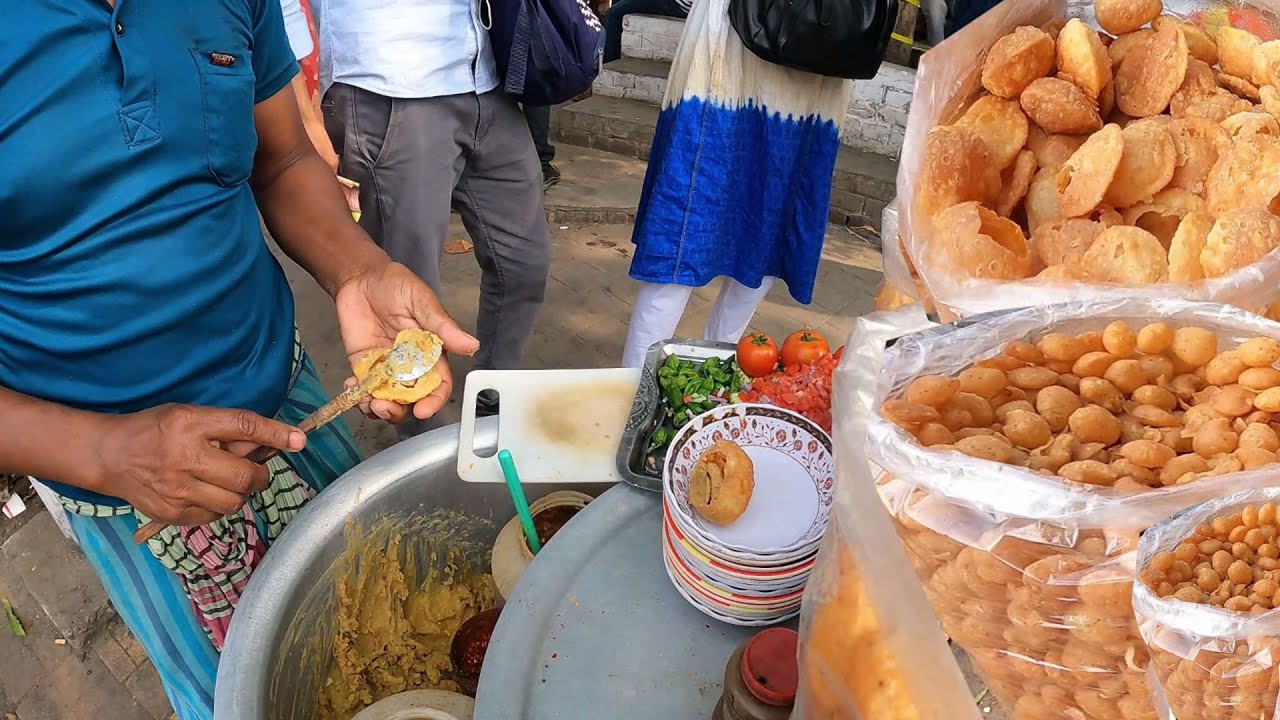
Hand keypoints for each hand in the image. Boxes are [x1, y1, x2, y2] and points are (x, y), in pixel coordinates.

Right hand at [93, 405, 305, 525]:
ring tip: (228, 483)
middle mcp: (185, 457)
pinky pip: (214, 515)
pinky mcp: (172, 513)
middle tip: (255, 471)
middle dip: (260, 475)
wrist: (109, 456)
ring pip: (234, 501)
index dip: (276, 434)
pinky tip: (207, 493)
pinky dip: (219, 506)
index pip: (244, 426)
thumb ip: (226, 429)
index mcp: (191, 424)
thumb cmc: (155, 430)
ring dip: (241, 493)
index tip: (299, 440)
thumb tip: (269, 442)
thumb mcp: (189, 415)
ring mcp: (177, 489)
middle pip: (244, 475)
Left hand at [334, 261, 479, 422]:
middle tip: (383, 407)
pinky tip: (351, 386)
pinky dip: (357, 395)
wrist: (360, 277)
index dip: (433, 401)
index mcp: (431, 353)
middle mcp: (411, 366)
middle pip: (411, 400)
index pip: (438, 385)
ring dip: (377, 408)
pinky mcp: (364, 367)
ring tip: (366, 401)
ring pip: (387, 400)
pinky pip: (364, 389)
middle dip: (399, 411)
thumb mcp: (421, 301)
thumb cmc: (395, 284)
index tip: (422, 411)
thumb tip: (472, 345)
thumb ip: (442, 326)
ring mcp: (387, 368)